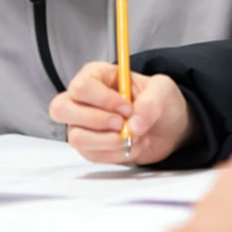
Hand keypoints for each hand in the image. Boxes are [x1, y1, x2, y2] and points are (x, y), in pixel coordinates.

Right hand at [48, 62, 195, 165]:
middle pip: (62, 109)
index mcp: (96, 76)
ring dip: (109, 141)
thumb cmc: (160, 101)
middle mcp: (82, 99)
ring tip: (134, 137)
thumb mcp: (163, 90)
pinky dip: (115, 154)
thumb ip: (151, 101)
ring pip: (76, 137)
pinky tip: (132, 146)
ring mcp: (82, 125)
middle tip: (122, 124)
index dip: (103, 100)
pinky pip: (91, 155)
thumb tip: (134, 125)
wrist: (169, 127)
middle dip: (96, 121)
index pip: (81, 87)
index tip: (128, 107)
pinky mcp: (89, 147)